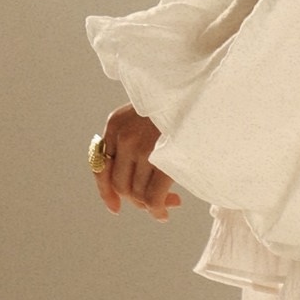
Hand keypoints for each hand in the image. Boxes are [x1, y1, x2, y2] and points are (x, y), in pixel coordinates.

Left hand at [94, 104, 181, 219]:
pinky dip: (157, 210)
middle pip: (119, 183)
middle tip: (157, 203)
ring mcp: (141, 147)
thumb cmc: (180, 103)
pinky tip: (165, 212)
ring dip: (151, 205)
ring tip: (172, 202)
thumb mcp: (148, 112)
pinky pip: (153, 196)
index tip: (115, 207)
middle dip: (137, 200)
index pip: (99, 165)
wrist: (200, 87)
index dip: (105, 191)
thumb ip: (134, 136)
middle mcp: (123, 136)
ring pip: (137, 192)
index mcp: (115, 123)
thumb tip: (132, 178)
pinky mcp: (161, 157)